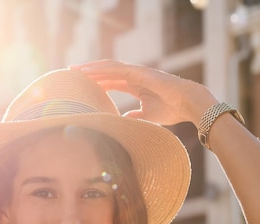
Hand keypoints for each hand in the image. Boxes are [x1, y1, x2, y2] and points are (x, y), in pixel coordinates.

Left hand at [71, 60, 215, 126]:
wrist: (188, 104)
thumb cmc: (172, 110)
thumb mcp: (148, 115)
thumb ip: (135, 115)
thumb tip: (123, 119)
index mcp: (136, 86)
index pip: (111, 82)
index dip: (97, 83)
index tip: (81, 87)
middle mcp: (134, 76)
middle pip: (106, 72)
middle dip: (89, 72)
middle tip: (71, 74)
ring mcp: (136, 72)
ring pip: (108, 67)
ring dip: (90, 68)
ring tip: (74, 69)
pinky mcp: (139, 72)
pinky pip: (115, 69)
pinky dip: (100, 69)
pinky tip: (87, 71)